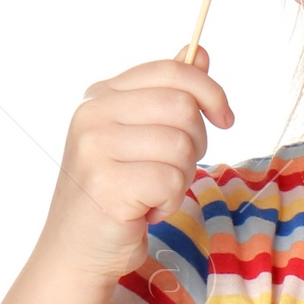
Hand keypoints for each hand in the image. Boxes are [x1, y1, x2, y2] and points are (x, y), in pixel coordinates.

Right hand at [37, 49, 233, 282]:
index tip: (225, 118)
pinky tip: (146, 211)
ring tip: (154, 192)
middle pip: (183, 107)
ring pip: (181, 146)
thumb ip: (167, 93)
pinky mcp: (106, 185)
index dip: (209, 91)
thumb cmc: (117, 191)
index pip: (171, 71)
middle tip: (175, 169)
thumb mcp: (141, 135)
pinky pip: (171, 181)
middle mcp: (92, 115)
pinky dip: (170, 201)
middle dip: (196, 142)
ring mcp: (95, 149)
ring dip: (181, 177)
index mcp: (101, 96)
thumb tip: (199, 53)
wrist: (78, 250)